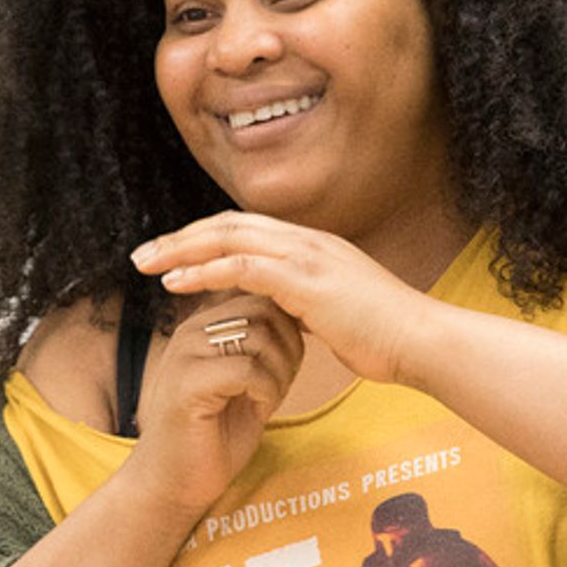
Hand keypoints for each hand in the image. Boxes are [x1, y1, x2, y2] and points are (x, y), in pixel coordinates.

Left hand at [131, 213, 430, 384]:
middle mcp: (307, 241)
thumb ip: (309, 305)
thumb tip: (287, 313)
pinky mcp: (305, 280)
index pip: (248, 229)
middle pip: (229, 224)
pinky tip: (177, 284)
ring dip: (181, 250)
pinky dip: (204, 272)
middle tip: (143, 255)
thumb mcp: (339, 314)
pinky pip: (242, 267)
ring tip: (146, 265)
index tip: (174, 256)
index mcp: (315, 246)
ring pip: (228, 238)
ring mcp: (307, 256)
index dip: (206, 239)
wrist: (422, 342)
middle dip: (182, 238)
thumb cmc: (387, 337)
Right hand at [131, 290, 303, 519]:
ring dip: (280, 371)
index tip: (287, 367)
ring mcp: (186, 355)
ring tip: (270, 398)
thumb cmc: (214, 437)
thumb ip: (263, 350)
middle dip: (289, 346)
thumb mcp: (245, 384)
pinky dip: (267, 390)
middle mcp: (191, 331)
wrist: (173, 483)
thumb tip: (300, 320)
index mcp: (203, 325)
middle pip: (263, 309)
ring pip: (258, 336)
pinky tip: (261, 410)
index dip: (289, 329)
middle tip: (283, 383)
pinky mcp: (187, 384)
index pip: (261, 297)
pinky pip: (247, 369)